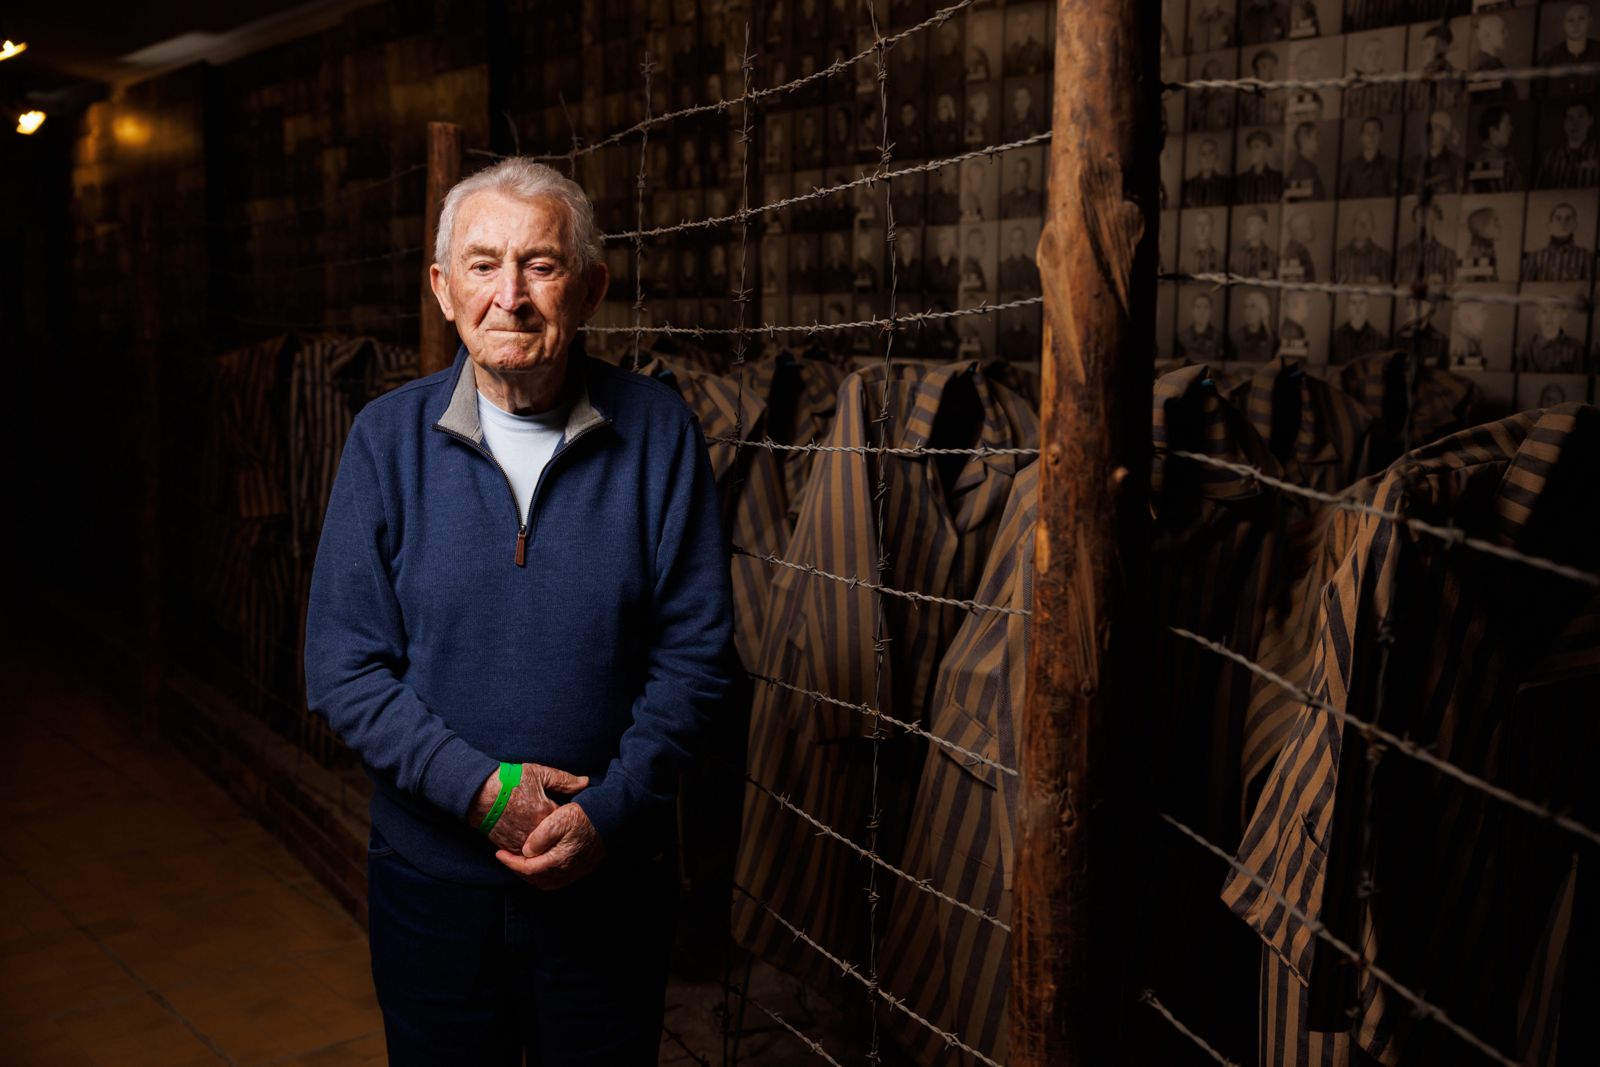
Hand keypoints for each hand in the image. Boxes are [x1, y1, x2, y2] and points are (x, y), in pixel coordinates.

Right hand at [470, 763, 588, 854]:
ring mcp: (521, 843)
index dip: (569, 817)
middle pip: (557, 839)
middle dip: (560, 833)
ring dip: (546, 844)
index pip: (567, 822)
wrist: (477, 793)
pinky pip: (527, 855)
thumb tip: (585, 782)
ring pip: (543, 850)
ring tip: (546, 833)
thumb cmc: (508, 780)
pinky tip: (535, 841)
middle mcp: (535, 833)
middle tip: (558, 825)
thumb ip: (564, 780)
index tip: (570, 812)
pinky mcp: (509, 849)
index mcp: (545, 814)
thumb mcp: (538, 774)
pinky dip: (532, 850)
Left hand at [494, 802, 605, 888]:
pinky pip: (559, 880)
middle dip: (519, 871)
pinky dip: (545, 876)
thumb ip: (540, 836)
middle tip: (507, 858)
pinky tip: (541, 865)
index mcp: (559, 860)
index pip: (528, 869)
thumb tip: (527, 851)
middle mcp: (568, 870)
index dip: (510, 863)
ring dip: (532, 875)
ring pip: (548, 883)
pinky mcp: (584, 868)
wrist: (611, 817)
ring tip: (521, 862)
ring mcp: (577, 871)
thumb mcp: (559, 818)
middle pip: (536, 880)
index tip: (499, 853)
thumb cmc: (585, 816)